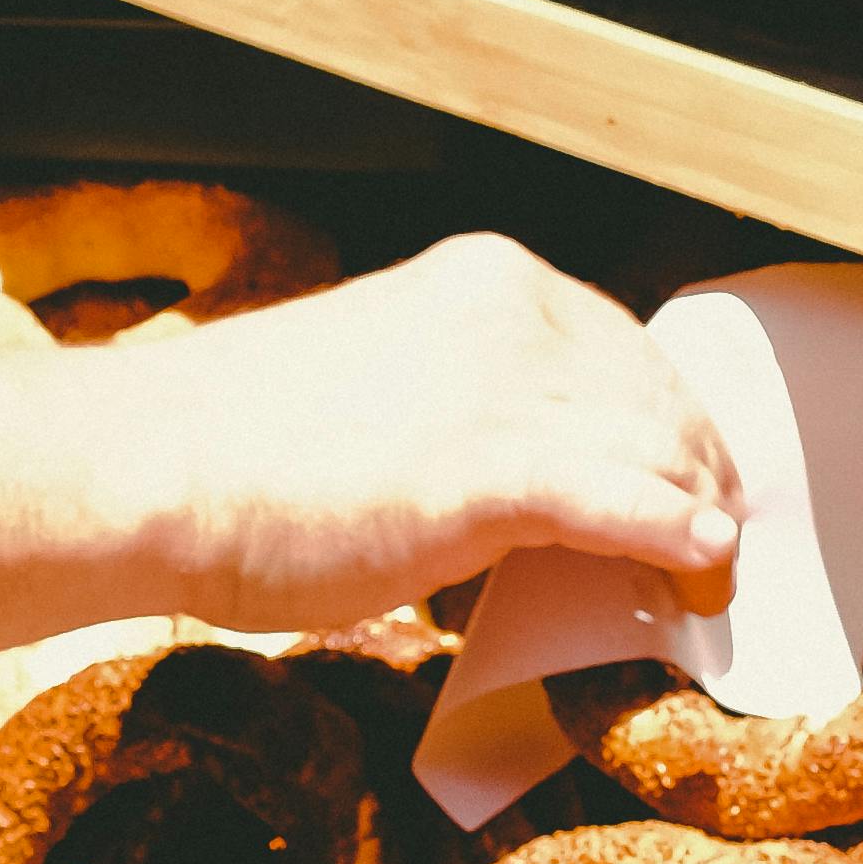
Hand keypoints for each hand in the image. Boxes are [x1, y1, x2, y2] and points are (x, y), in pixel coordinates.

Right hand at [77, 233, 741, 633]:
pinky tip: (700, 570)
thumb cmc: (229, 448)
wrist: (148, 471)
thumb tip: (515, 498)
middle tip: (714, 544)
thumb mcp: (372, 388)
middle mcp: (511, 314)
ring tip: (706, 582)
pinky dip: (683, 541)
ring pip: (665, 452)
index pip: (623, 348)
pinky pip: (635, 506)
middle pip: (662, 397)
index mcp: (479, 281)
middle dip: (700, 474)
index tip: (685, 478)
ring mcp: (511, 388)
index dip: (668, 422)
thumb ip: (458, 418)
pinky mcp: (499, 470)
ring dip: (702, 521)